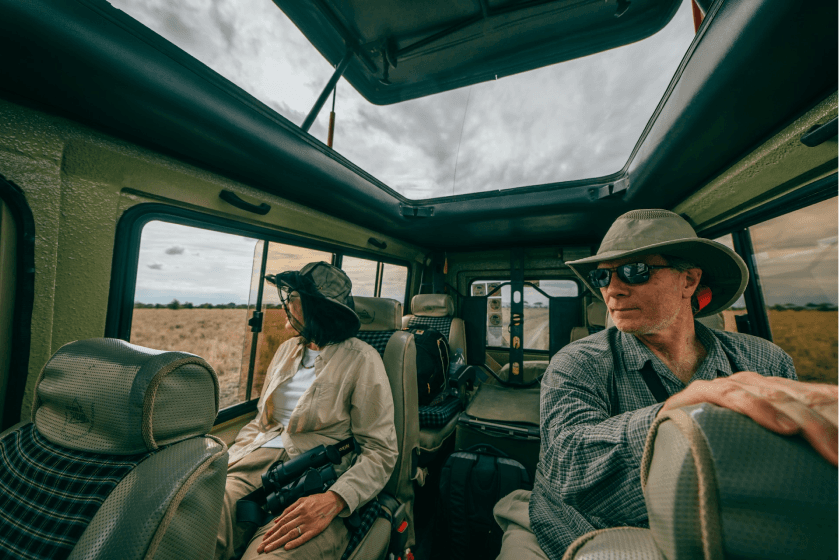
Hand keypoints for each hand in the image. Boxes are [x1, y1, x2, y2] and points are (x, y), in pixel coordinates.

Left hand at [257, 491, 346, 552]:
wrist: (333, 501)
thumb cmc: (316, 500)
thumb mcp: (301, 500)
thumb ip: (289, 509)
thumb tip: (276, 520)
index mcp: (297, 509)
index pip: (281, 522)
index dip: (271, 531)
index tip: (263, 538)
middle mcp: (301, 516)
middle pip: (283, 529)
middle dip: (270, 539)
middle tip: (261, 548)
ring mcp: (308, 524)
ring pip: (290, 534)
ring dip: (278, 542)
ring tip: (268, 549)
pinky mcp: (315, 530)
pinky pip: (304, 537)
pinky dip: (295, 542)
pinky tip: (286, 547)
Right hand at [658, 371, 837, 466]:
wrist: (664, 432)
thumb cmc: (717, 442)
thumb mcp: (761, 442)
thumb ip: (790, 440)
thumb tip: (829, 456)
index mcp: (779, 392)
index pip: (819, 396)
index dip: (836, 417)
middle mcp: (759, 384)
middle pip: (804, 399)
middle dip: (826, 426)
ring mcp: (732, 386)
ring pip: (776, 396)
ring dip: (806, 422)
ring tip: (827, 446)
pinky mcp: (703, 392)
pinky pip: (734, 396)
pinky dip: (759, 410)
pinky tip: (783, 427)